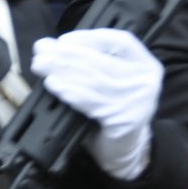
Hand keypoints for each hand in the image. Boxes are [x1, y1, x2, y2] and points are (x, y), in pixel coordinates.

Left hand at [31, 29, 159, 181]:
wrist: (125, 151)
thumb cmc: (112, 112)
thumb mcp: (108, 81)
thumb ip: (89, 63)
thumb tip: (51, 46)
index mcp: (145, 64)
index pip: (121, 41)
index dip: (91, 37)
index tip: (64, 40)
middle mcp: (147, 80)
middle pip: (102, 61)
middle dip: (67, 55)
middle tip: (41, 52)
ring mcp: (139, 101)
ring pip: (94, 80)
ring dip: (63, 71)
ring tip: (42, 66)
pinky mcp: (125, 119)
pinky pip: (91, 101)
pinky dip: (69, 91)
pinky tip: (54, 85)